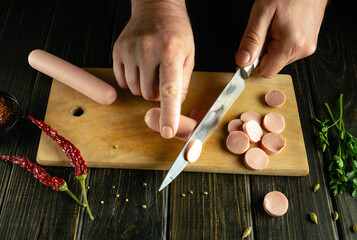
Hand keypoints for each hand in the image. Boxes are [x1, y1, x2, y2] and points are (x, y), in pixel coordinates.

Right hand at [113, 0, 194, 138]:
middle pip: (149, 95)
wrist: (155, 7)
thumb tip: (174, 106)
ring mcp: (129, 50)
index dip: (169, 113)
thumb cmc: (176, 32)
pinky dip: (132, 80)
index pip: (169, 89)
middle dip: (158, 93)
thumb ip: (183, 83)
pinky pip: (123, 81)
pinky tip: (139, 65)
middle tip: (162, 75)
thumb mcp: (189, 55)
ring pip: (135, 90)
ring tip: (152, 67)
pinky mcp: (117, 50)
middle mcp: (147, 50)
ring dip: (144, 86)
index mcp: (171, 51)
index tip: (167, 131)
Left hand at [236, 0, 326, 77]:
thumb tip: (243, 61)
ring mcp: (308, 46)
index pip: (266, 71)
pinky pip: (288, 51)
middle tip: (261, 31)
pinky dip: (279, 43)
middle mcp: (303, 49)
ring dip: (270, 47)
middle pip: (272, 65)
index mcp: (291, 45)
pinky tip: (280, 27)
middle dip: (261, 53)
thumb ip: (252, 40)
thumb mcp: (262, 13)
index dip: (252, 64)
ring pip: (279, 58)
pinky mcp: (309, 42)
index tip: (245, 52)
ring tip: (273, 25)